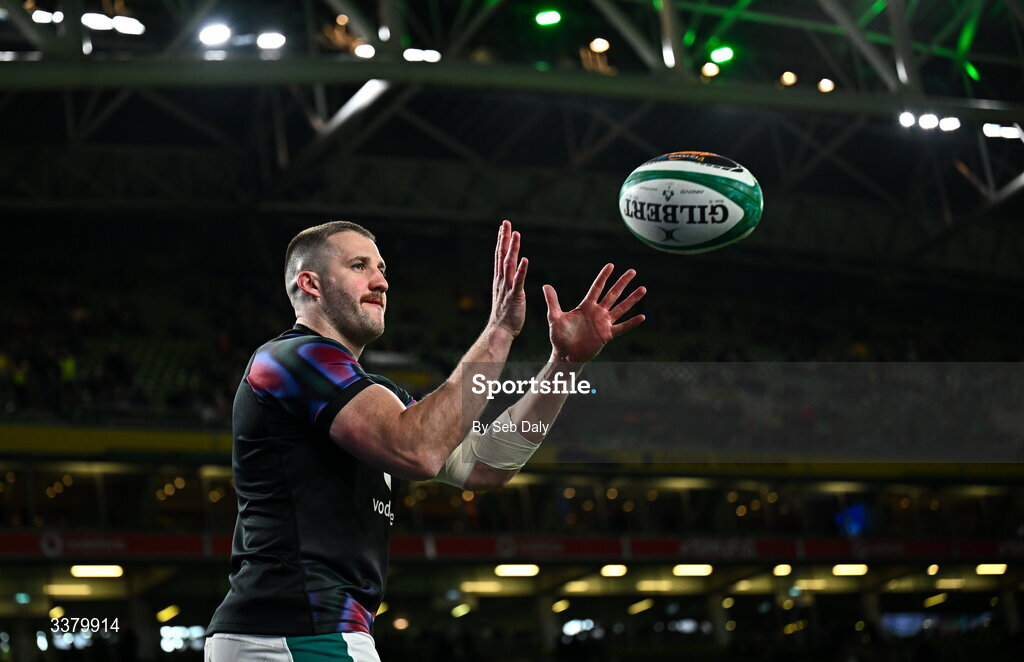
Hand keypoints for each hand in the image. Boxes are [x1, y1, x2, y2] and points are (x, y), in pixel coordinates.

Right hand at [488, 220, 528, 336]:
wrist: (500, 330)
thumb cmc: (504, 315)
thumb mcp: (504, 295)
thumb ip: (507, 283)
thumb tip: (511, 275)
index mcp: (500, 279)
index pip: (500, 256)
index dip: (502, 241)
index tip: (504, 227)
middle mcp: (502, 280)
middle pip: (502, 255)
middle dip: (504, 238)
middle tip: (506, 223)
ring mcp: (507, 287)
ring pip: (509, 264)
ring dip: (513, 248)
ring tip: (516, 234)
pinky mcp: (515, 296)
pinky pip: (519, 281)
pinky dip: (522, 270)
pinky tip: (525, 259)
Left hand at [543, 264, 645, 362]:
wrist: (565, 355)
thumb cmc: (559, 337)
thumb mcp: (554, 317)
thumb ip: (553, 302)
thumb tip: (546, 286)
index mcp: (586, 306)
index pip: (597, 288)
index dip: (604, 277)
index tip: (611, 265)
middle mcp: (597, 312)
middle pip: (613, 294)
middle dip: (622, 283)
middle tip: (632, 271)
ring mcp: (604, 323)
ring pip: (621, 308)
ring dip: (632, 299)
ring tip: (643, 289)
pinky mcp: (607, 335)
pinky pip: (622, 327)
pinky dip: (632, 323)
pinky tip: (642, 317)